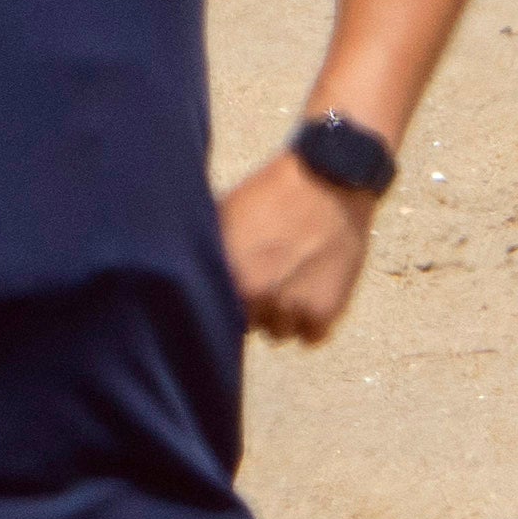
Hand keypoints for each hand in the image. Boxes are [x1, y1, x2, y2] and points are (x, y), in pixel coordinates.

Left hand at [224, 153, 375, 343]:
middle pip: (249, 324)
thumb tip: (190, 276)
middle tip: (269, 282)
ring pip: (280, 333)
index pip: (213, 312)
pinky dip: (313, 323)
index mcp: (226, 272)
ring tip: (292, 286)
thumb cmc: (269, 193)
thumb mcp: (223, 217)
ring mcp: (292, 306)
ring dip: (285, 317)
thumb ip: (209, 253)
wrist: (327, 181)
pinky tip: (311, 297)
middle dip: (256, 308)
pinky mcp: (326, 310)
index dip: (226, 300)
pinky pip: (312, 337)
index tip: (236, 290)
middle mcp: (256, 295)